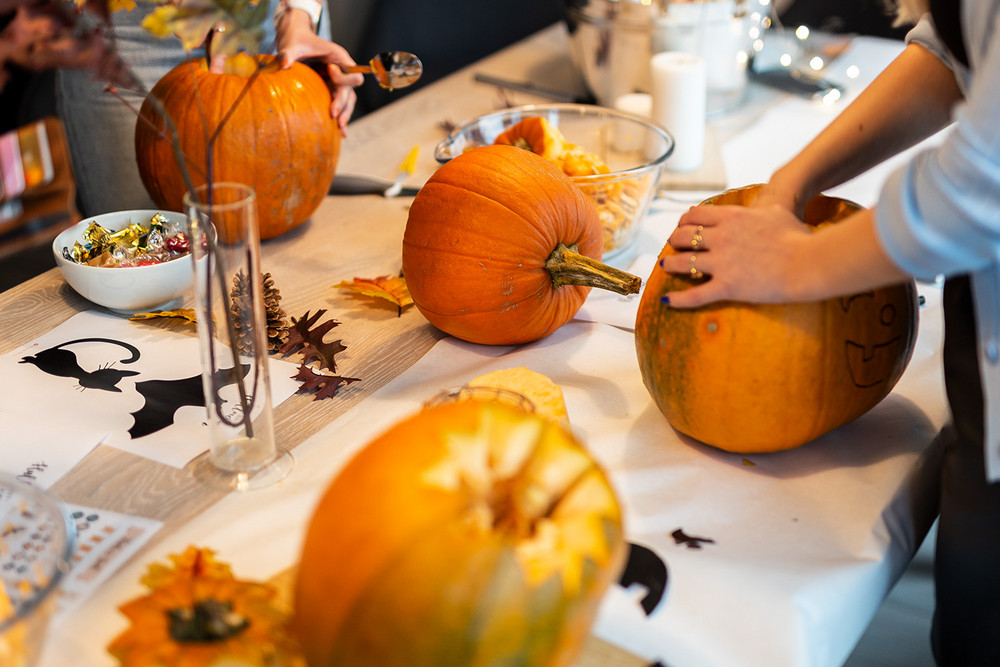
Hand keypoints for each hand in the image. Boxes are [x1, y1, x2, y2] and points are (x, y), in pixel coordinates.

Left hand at [274, 9, 362, 133]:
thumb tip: (283, 64)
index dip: (343, 77)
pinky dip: (341, 116)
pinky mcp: (332, 88)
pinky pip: (340, 103)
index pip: (351, 72)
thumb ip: (288, 54)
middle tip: (333, 116)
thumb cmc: (296, 40)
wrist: (295, 39)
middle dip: (342, 103)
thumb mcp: (291, 45)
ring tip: (340, 130)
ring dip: (345, 114)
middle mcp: (342, 69)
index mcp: (338, 57)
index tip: (328, 72)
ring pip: (348, 100)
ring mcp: (338, 80)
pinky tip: (341, 133)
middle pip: (350, 90)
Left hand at [659, 203, 815, 307]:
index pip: (694, 215)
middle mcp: (720, 238)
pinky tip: (666, 301)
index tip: (682, 225)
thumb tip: (759, 205)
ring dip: (670, 264)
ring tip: (665, 265)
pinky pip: (694, 295)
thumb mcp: (776, 211)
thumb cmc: (797, 237)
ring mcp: (721, 263)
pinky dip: (678, 299)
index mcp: (731, 217)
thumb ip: (760, 208)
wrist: (808, 262)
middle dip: (674, 240)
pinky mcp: (726, 287)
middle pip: (683, 236)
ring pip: (682, 263)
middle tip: (672, 245)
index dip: (684, 220)